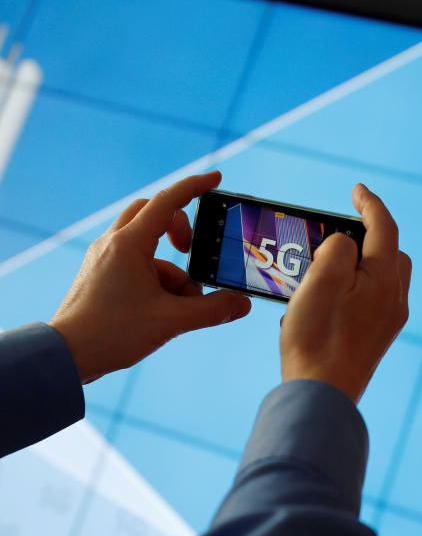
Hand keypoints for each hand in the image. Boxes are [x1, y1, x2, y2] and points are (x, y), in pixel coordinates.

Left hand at [50, 172, 250, 382]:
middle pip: (153, 214)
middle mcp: (114, 243)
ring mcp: (105, 257)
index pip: (168, 201)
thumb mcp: (170, 321)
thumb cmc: (112, 333)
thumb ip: (211, 310)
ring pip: (148, 245)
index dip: (194, 187)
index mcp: (129, 244)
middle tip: (192, 249)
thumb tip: (241, 304)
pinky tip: (161, 310)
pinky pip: (137, 264)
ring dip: (171, 269)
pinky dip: (156, 280)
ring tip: (179, 305)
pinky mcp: (101, 273)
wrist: (67, 355)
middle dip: (179, 229)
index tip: (215, 179)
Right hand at [280, 184, 411, 403]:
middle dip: (370, 235)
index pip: (384, 227)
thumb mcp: (321, 280)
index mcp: (385, 279)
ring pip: (383, 277)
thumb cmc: (317, 337)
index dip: (370, 203)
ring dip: (363, 263)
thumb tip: (346, 245)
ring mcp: (389, 320)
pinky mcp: (378, 337)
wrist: (321, 394)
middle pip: (390, 252)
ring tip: (329, 268)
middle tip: (339, 234)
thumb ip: (338, 248)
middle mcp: (395, 298)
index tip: (357, 190)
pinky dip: (358, 286)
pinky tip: (332, 299)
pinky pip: (374, 298)